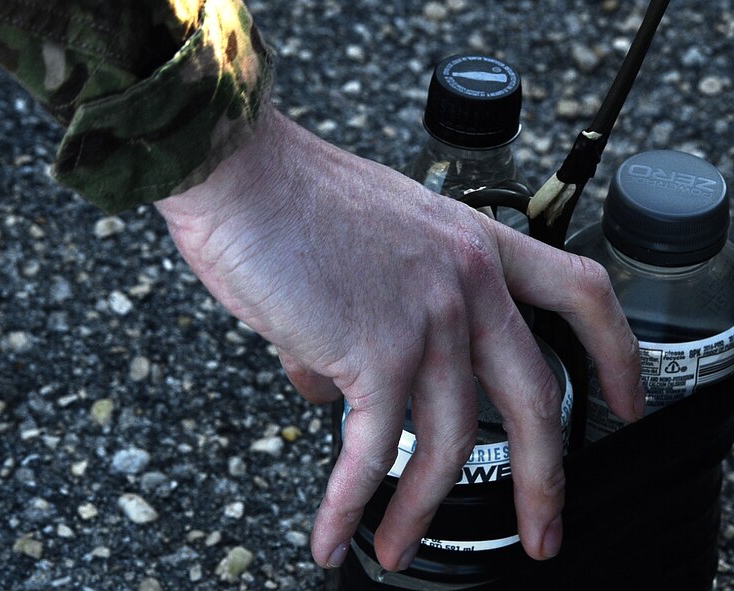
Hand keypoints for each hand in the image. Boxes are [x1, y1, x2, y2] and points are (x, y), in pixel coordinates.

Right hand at [155, 106, 643, 570]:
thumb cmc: (289, 195)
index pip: (579, 292)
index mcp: (472, 244)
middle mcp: (465, 281)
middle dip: (545, 481)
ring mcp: (427, 317)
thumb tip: (329, 386)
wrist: (241, 171)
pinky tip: (335, 532)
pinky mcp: (374, 351)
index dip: (613, 354)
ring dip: (420, 509)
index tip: (624, 400)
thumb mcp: (362, 246)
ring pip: (448, 442)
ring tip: (396, 546)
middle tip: (542, 530)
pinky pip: (372, 450)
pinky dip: (351, 503)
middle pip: (535, 399)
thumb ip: (365, 320)